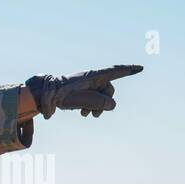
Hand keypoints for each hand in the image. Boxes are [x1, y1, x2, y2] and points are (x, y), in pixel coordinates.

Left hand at [25, 65, 142, 118]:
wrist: (44, 96)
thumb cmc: (62, 95)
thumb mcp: (83, 100)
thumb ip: (100, 102)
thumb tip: (112, 105)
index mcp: (94, 76)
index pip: (116, 72)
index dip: (129, 70)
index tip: (140, 68)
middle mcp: (91, 78)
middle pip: (108, 90)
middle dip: (104, 103)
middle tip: (94, 115)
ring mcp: (85, 84)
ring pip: (99, 96)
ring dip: (96, 107)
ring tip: (86, 115)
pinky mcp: (79, 91)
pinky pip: (91, 98)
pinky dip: (89, 106)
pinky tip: (82, 113)